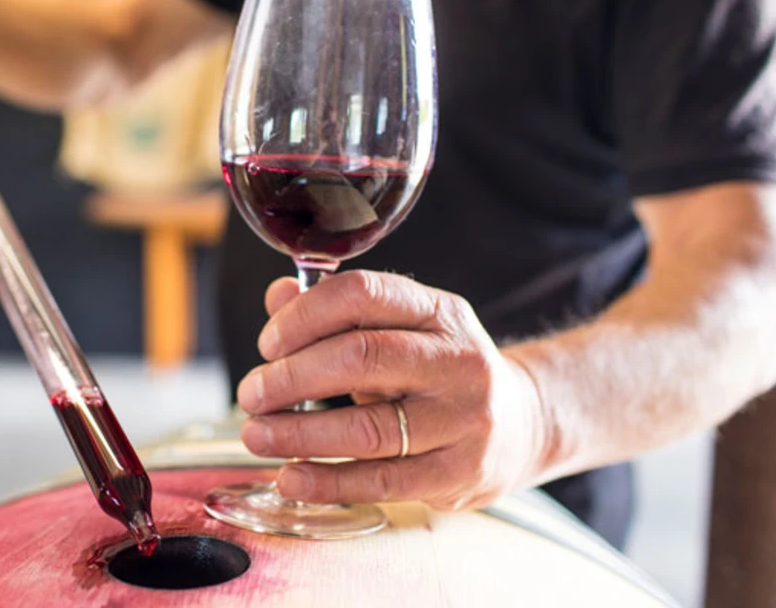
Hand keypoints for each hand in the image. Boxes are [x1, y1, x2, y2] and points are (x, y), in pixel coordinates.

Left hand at [237, 271, 551, 511]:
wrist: (524, 425)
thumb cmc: (440, 372)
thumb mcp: (400, 330)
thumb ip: (337, 314)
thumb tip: (277, 296)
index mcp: (440, 312)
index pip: (363, 294)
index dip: (304, 316)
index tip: (268, 344)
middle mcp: (459, 360)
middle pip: (360, 358)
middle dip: (291, 377)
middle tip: (251, 394)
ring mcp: (464, 420)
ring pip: (367, 427)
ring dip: (298, 433)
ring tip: (257, 435)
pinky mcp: (459, 474)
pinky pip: (381, 480)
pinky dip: (327, 481)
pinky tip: (291, 477)